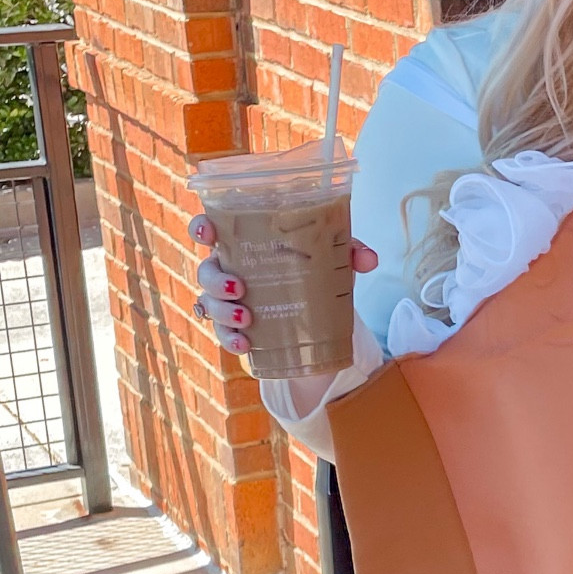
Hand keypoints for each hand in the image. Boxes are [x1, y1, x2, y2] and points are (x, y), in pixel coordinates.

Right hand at [188, 213, 378, 356]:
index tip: (209, 233)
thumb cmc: (317, 276)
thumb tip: (369, 259)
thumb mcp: (334, 262)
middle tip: (240, 288)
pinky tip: (246, 344)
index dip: (203, 228)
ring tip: (247, 318)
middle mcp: (232, 271)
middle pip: (207, 270)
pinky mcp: (238, 329)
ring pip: (209, 303)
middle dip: (216, 280)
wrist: (321, 321)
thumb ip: (349, 253)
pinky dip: (231, 339)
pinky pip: (223, 334)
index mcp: (247, 245)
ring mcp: (230, 302)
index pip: (213, 230)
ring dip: (223, 310)